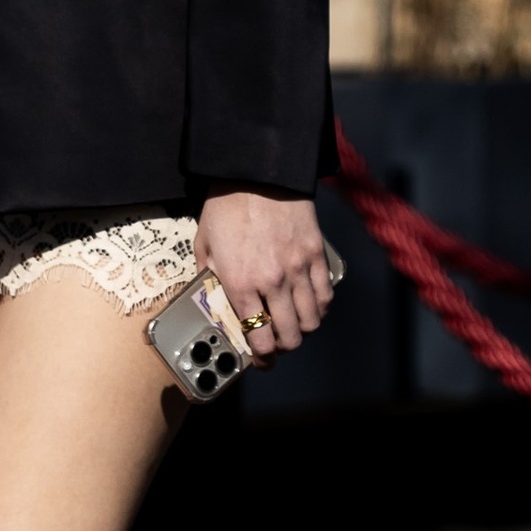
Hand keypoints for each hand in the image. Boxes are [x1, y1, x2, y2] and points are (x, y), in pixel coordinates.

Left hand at [197, 191, 334, 357]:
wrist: (257, 171)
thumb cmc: (227, 205)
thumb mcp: (205, 243)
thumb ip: (211, 275)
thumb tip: (216, 297)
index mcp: (241, 283)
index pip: (259, 338)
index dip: (263, 358)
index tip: (261, 360)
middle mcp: (272, 282)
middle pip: (291, 336)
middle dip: (285, 348)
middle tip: (278, 344)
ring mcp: (298, 269)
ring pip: (312, 320)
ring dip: (304, 330)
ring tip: (296, 326)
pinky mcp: (316, 254)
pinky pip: (325, 294)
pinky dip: (320, 307)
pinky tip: (311, 305)